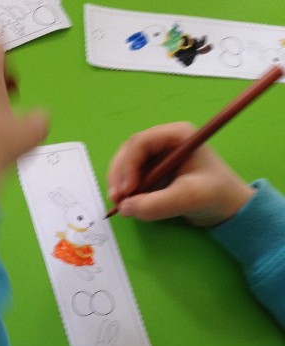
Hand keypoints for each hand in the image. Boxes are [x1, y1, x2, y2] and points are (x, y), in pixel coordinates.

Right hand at [107, 122, 255, 226]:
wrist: (228, 208)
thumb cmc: (216, 196)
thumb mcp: (187, 198)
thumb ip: (156, 204)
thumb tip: (125, 208)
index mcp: (177, 136)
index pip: (141, 143)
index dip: (127, 165)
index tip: (126, 191)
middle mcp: (165, 142)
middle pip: (130, 151)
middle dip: (119, 174)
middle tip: (116, 198)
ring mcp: (159, 157)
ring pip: (128, 164)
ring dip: (120, 183)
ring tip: (120, 203)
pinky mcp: (155, 173)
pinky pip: (133, 177)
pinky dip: (126, 190)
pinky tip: (127, 203)